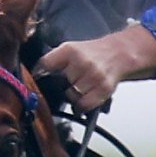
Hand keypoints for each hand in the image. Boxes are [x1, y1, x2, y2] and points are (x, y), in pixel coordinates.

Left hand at [37, 25, 155, 117]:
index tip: (36, 80)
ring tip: (77, 90)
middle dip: (60, 86)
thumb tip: (36, 77)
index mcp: (69, 50)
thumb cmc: (92, 54)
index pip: (45, 66)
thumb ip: (53, 61)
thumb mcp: (70, 49)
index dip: (39, 74)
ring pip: (71, 96)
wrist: (119, 53)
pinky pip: (85, 104)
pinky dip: (81, 106)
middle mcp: (82, 62)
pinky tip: (81, 102)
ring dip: (72, 96)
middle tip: (65, 83)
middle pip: (58, 84)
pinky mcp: (104, 88)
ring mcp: (94, 76)